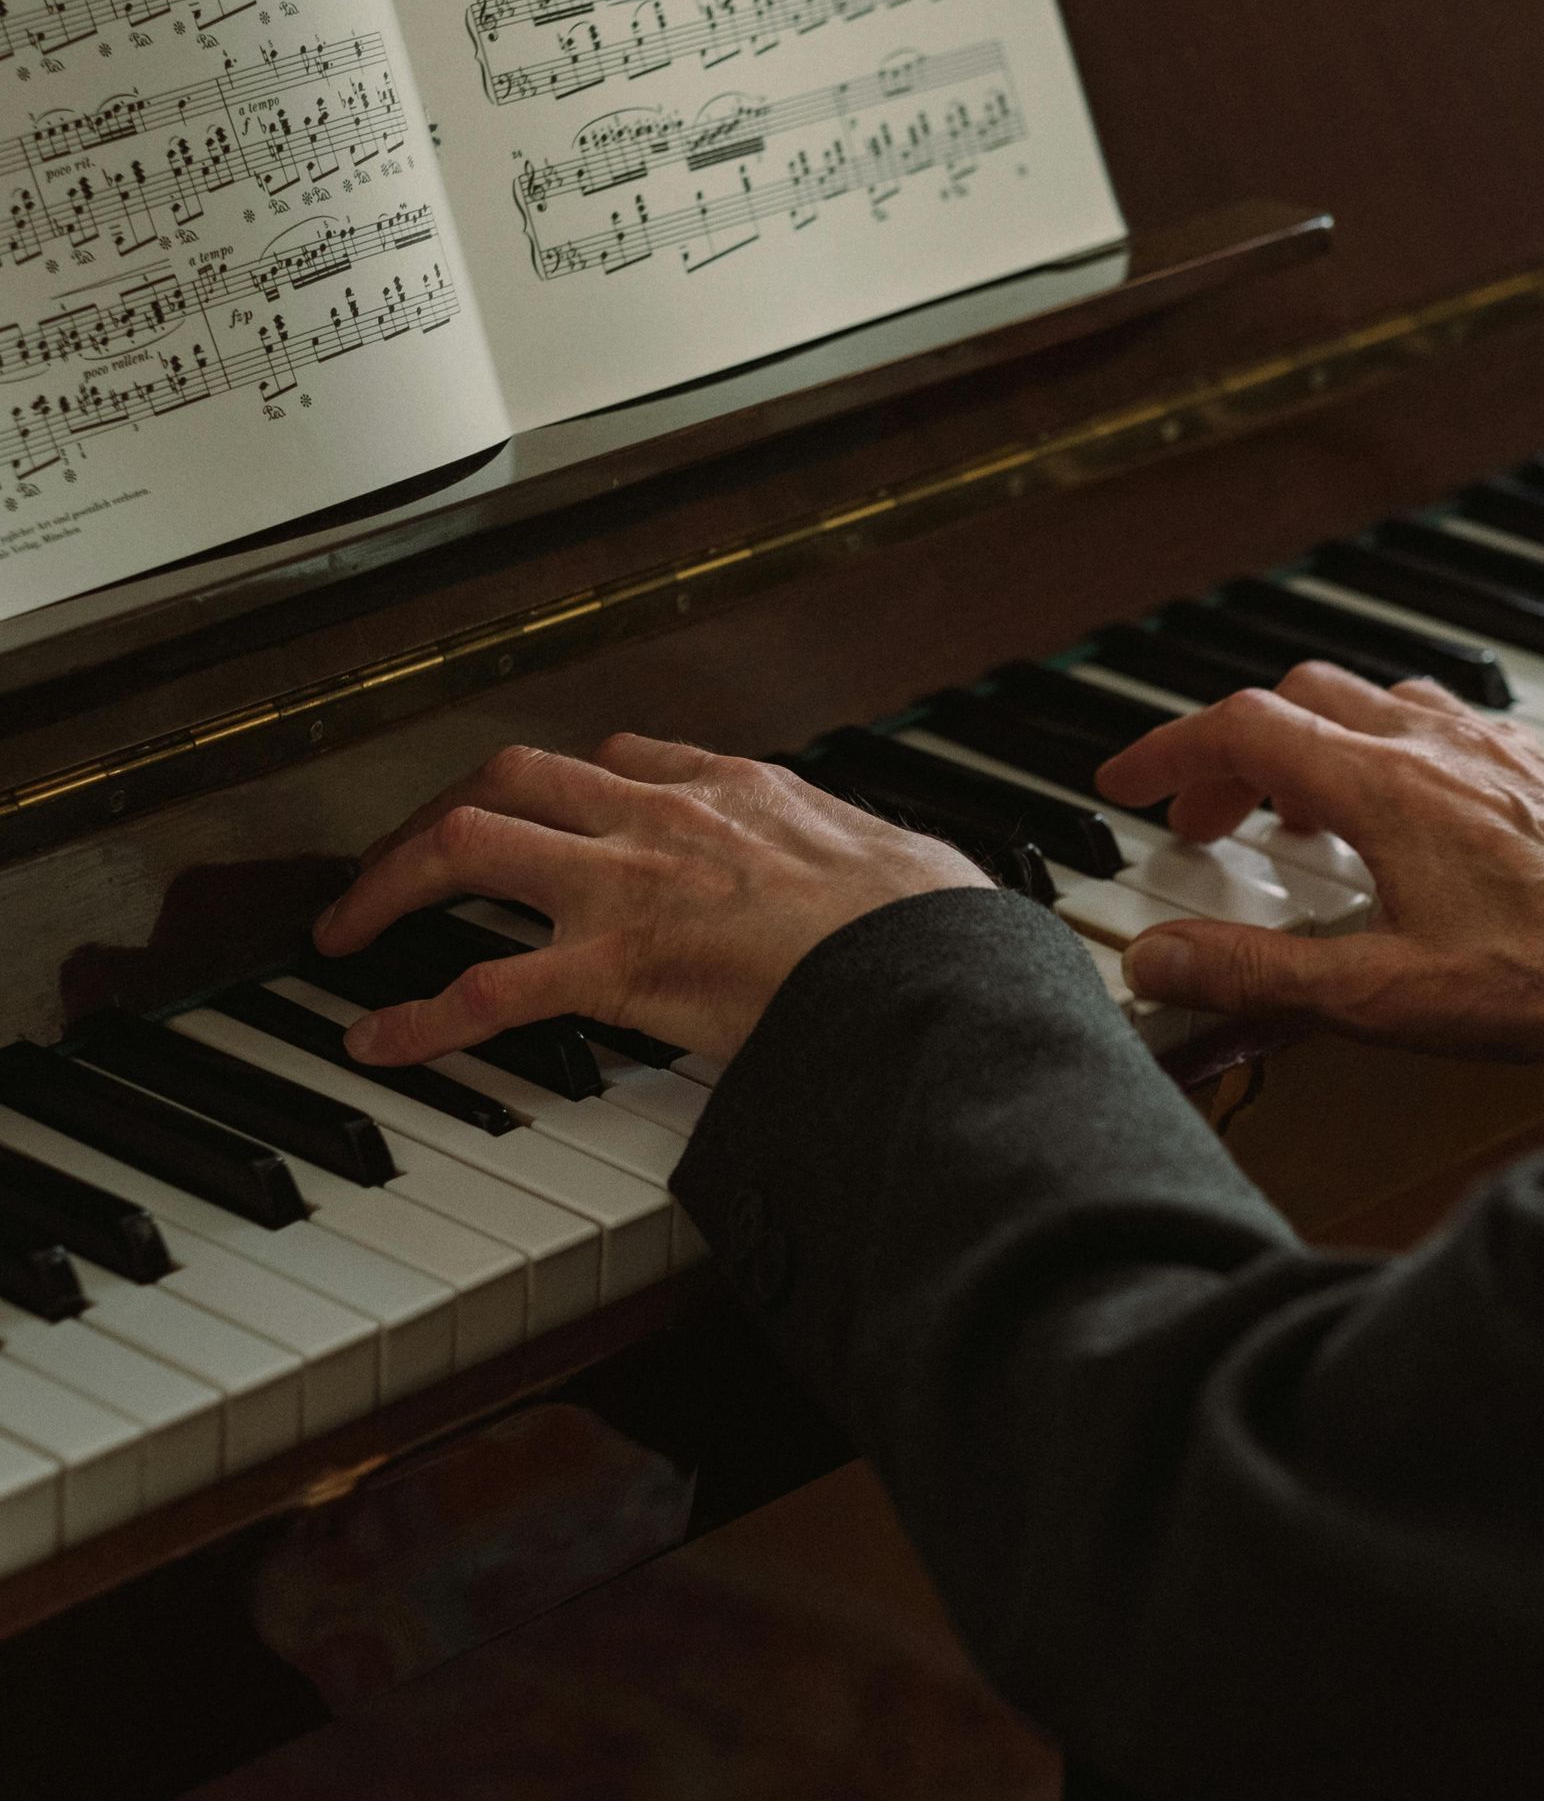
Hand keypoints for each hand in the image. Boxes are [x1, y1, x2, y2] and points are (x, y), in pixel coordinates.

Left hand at [313, 736, 988, 1068]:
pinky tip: (379, 1039)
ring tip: (348, 927)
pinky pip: (489, 983)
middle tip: (396, 863)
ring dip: (394, 880)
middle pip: (511, 776)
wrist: (938, 961)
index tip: (529, 816)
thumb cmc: (931, 925)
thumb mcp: (887, 856)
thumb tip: (883, 877)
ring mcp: (632, 882)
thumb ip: (846, 858)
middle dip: (436, 813)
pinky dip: (418, 1013)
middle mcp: (665, 813)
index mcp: (732, 786)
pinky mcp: (619, 965)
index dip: (552, 789)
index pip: (613, 761)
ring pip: (472, 841)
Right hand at [1097, 668, 1543, 1060]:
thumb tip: (1158, 962)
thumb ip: (1256, 974)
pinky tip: (1396, 810)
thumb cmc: (1542, 980)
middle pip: (1297, 698)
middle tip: (1205, 821)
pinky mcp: (1535, 764)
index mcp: (1383, 785)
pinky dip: (1381, 744)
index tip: (1124, 783)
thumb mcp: (1378, 994)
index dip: (1166, 751)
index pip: (1242, 729)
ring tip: (1296, 817)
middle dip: (1232, 753)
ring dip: (1311, 741)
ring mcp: (1491, 745)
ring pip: (1369, 697)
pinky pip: (1435, 718)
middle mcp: (1434, 742)